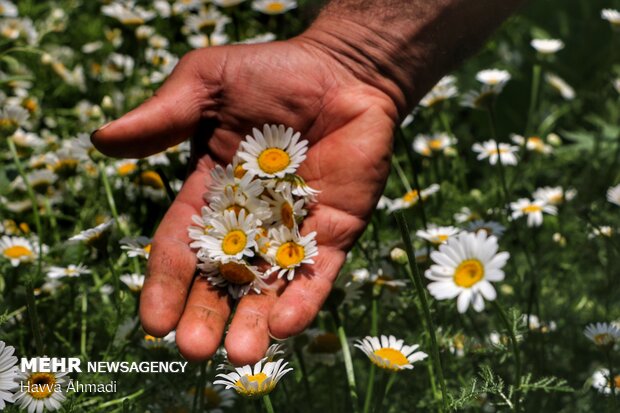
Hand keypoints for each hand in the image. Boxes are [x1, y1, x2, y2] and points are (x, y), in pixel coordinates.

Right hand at [91, 31, 398, 364]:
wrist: (342, 71)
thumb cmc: (272, 72)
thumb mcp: (206, 84)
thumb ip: (162, 116)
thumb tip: (103, 141)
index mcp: (210, 194)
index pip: (181, 244)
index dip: (166, 281)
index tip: (154, 320)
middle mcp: (250, 221)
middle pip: (224, 277)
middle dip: (208, 312)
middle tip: (195, 348)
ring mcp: (294, 229)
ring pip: (272, 285)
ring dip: (255, 320)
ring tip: (241, 355)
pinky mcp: (336, 229)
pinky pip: (320, 271)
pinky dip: (304, 297)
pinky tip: (287, 325)